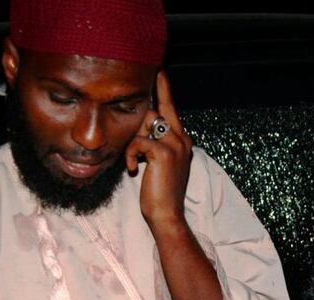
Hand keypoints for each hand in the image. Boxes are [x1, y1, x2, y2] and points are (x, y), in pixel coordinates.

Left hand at [125, 70, 193, 226]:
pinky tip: (135, 170)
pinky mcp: (163, 151)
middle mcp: (182, 138)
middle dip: (138, 129)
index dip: (164, 90)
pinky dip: (131, 155)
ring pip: (144, 124)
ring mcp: (175, 144)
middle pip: (153, 113)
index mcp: (182, 140)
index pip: (170, 108)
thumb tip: (141, 133)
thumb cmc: (159, 193)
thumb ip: (155, 145)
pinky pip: (137, 141)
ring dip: (133, 143)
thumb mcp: (159, 165)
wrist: (167, 214)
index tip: (160, 71)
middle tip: (137, 154)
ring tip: (136, 163)